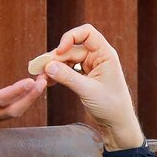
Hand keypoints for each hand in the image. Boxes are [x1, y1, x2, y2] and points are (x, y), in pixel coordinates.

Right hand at [0, 62, 46, 128]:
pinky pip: (10, 113)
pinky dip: (23, 103)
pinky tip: (31, 91)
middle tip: (43, 81)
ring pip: (13, 114)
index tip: (31, 81)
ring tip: (41, 83)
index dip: (16, 91)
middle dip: (30, 98)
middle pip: (12, 111)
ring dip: (29, 100)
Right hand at [44, 24, 143, 150]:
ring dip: (54, 67)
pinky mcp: (85, 76)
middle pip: (72, 49)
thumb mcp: (88, 90)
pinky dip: (59, 74)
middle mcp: (98, 57)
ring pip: (68, 60)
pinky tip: (49, 82)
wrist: (117, 123)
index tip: (59, 51)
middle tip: (39, 69)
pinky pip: (69, 70)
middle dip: (55, 58)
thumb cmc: (110, 106)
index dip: (70, 37)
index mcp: (105, 54)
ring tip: (41, 78)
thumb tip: (48, 66)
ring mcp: (91, 66)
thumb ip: (68, 77)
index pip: (87, 33)